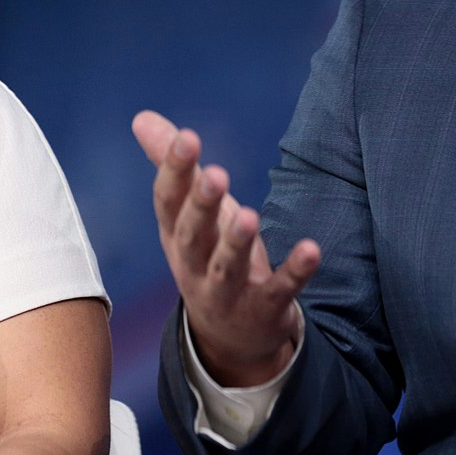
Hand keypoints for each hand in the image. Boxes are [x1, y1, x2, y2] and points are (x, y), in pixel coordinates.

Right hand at [133, 109, 319, 385]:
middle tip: (215, 176)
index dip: (175, 171)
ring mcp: (227, 292)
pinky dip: (295, 272)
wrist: (230, 336)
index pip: (168, 202)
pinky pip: (279, 290)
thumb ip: (176, 167)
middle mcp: (194, 265)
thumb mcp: (191, 213)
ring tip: (250, 216)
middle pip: (192, 236)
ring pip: (227, 268)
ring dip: (236, 243)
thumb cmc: (209, 256)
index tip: (188, 137)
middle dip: (201, 207)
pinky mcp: (264, 308)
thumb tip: (143, 118)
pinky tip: (312, 249)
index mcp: (177, 236)